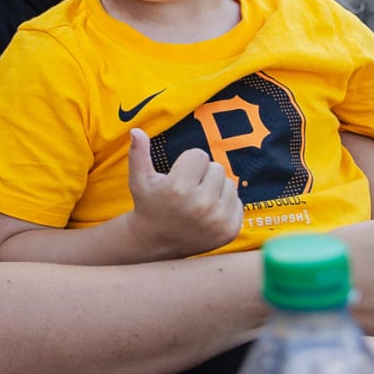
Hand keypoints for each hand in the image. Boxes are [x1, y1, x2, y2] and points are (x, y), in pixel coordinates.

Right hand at [123, 128, 241, 257]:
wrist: (156, 243)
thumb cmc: (148, 206)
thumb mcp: (138, 180)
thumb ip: (138, 154)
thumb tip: (136, 130)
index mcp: (179, 188)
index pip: (200, 155)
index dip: (188, 163)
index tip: (179, 176)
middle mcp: (201, 204)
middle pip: (216, 167)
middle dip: (203, 175)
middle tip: (188, 189)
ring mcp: (217, 219)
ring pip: (229, 183)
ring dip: (216, 188)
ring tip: (198, 200)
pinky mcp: (230, 230)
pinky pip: (238, 202)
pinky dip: (225, 204)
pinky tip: (208, 213)